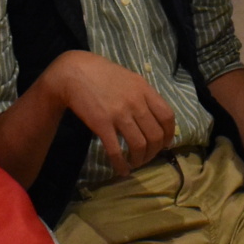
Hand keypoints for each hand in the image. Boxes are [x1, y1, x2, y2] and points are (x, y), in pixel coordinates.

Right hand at [45, 51, 177, 176]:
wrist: (74, 72)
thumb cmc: (102, 74)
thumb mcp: (130, 79)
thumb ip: (143, 95)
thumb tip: (155, 117)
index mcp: (144, 90)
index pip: (167, 116)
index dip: (169, 134)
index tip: (165, 144)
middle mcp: (135, 102)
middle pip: (155, 135)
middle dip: (154, 152)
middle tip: (147, 156)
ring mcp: (119, 114)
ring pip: (139, 145)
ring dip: (139, 160)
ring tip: (135, 163)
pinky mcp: (102, 124)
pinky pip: (116, 150)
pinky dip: (121, 164)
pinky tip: (122, 170)